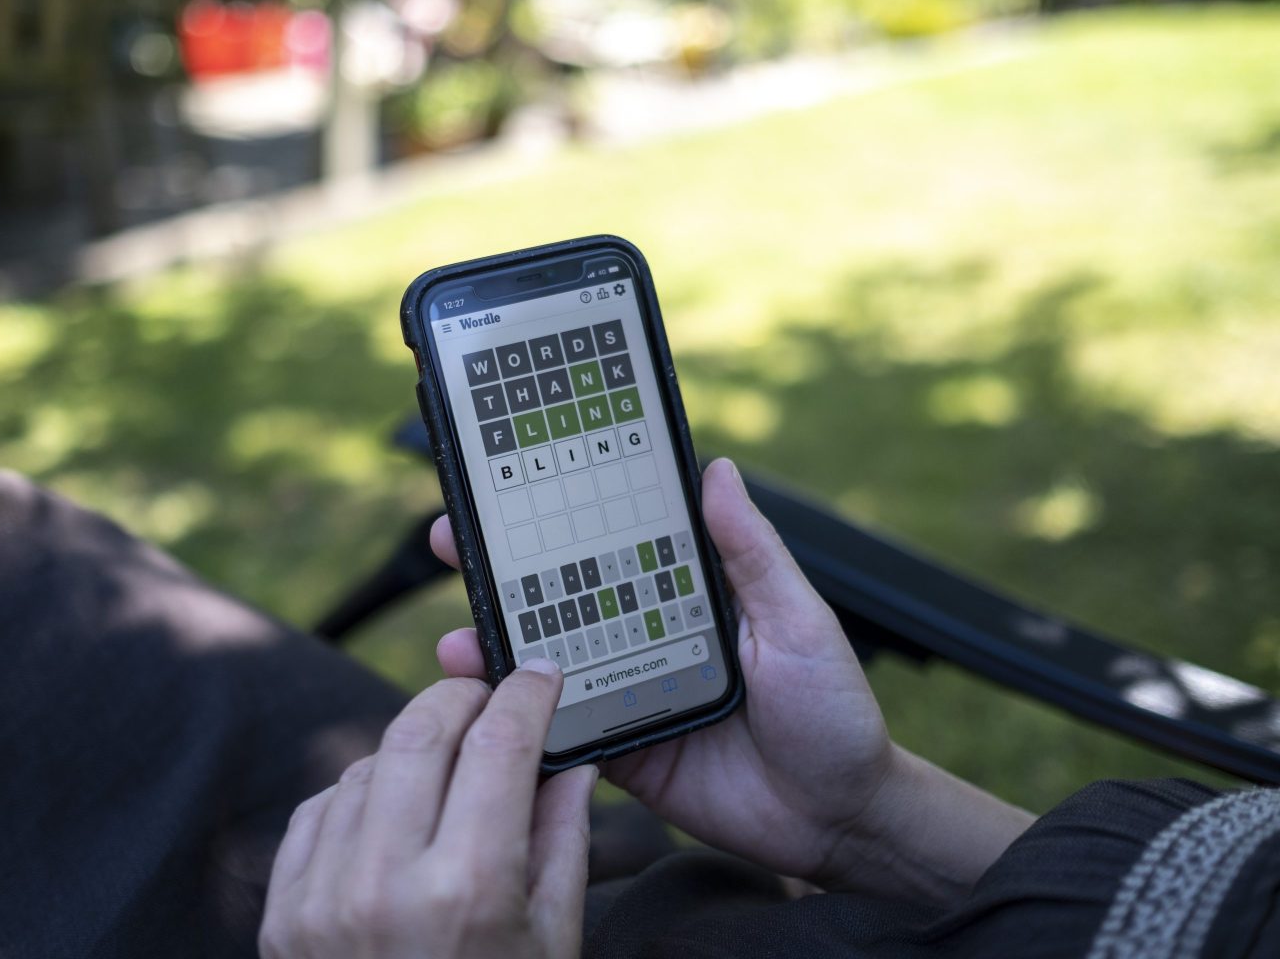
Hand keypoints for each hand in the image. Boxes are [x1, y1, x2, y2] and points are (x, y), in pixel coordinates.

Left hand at [260, 659, 597, 958]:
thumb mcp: (552, 940)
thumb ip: (562, 838)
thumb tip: (569, 757)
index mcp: (469, 891)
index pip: (501, 747)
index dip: (526, 696)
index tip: (539, 676)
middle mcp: (386, 886)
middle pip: (422, 733)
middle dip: (461, 698)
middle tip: (489, 697)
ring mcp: (322, 899)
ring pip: (369, 765)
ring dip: (414, 749)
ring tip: (450, 770)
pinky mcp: (281, 915)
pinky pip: (319, 809)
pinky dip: (361, 793)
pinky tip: (394, 814)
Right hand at [430, 458, 892, 882]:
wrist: (840, 821)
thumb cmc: (835, 713)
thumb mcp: (798, 622)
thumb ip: (751, 554)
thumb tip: (718, 470)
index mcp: (688, 598)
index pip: (615, 545)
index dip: (564, 516)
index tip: (511, 487)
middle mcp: (648, 639)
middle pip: (564, 599)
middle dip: (503, 572)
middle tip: (451, 543)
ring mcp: (628, 697)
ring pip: (549, 667)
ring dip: (497, 649)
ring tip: (456, 639)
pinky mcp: (620, 756)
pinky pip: (560, 737)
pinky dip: (519, 726)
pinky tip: (481, 713)